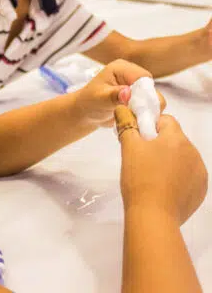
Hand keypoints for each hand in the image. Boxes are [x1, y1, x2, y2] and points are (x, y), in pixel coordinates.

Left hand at [74, 59, 164, 126]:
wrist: (87, 113)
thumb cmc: (89, 102)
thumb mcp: (99, 99)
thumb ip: (113, 96)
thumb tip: (128, 93)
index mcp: (121, 68)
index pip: (142, 77)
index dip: (144, 92)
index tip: (137, 107)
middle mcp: (132, 74)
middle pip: (151, 88)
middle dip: (146, 103)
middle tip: (136, 116)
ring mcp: (136, 86)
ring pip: (153, 99)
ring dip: (147, 111)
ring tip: (134, 119)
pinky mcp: (140, 97)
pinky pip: (150, 106)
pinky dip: (145, 114)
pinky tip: (135, 120)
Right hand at [116, 106, 207, 224]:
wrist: (153, 216)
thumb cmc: (139, 177)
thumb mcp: (128, 147)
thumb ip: (126, 124)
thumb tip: (122, 108)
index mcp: (177, 139)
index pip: (166, 120)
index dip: (149, 126)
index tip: (138, 139)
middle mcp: (194, 152)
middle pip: (174, 139)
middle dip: (159, 144)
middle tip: (140, 158)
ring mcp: (200, 173)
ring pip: (181, 157)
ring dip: (168, 160)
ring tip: (150, 175)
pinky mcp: (201, 191)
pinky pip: (187, 175)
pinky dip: (176, 177)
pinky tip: (162, 187)